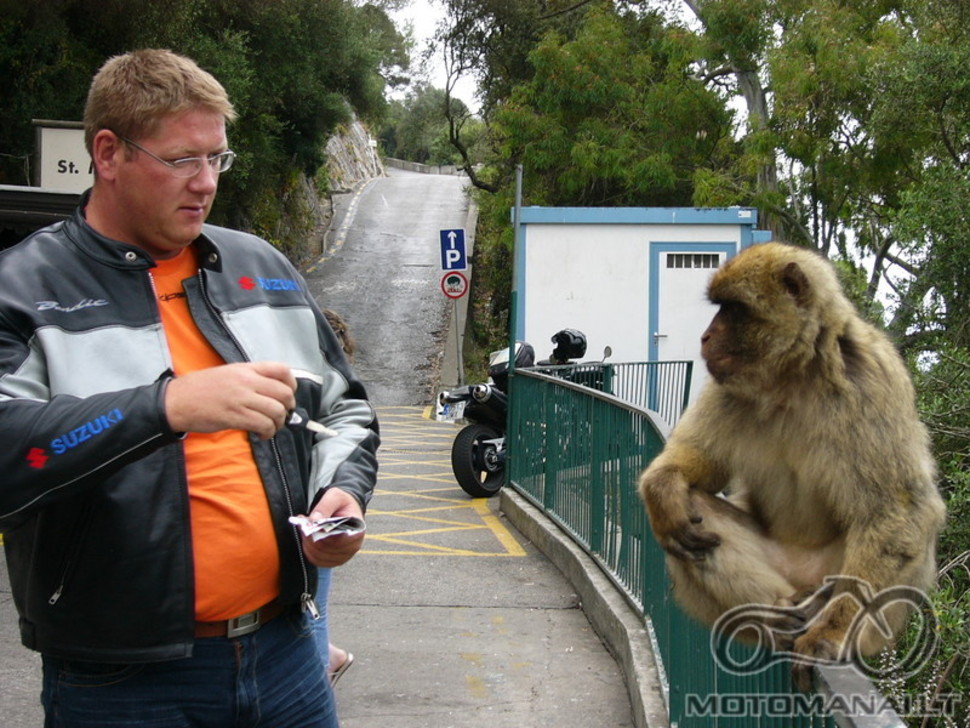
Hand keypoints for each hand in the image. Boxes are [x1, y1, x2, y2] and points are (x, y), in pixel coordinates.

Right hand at [164, 361, 295, 438]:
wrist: (176, 401)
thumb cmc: (199, 388)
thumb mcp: (228, 373)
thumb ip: (250, 378)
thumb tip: (272, 391)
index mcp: (246, 369)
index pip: (281, 370)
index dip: (292, 384)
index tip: (289, 394)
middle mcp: (246, 381)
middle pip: (284, 393)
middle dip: (288, 408)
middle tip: (281, 415)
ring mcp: (241, 399)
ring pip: (277, 411)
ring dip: (279, 423)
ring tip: (270, 428)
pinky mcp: (235, 417)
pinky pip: (264, 425)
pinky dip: (268, 433)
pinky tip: (261, 435)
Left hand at [302, 488, 365, 567]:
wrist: (345, 509)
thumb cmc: (342, 503)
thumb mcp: (335, 496)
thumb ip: (325, 506)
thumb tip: (314, 520)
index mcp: (357, 531)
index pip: (337, 540)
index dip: (321, 534)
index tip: (310, 523)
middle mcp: (352, 547)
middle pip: (326, 549)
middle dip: (311, 537)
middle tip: (304, 524)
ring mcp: (343, 555)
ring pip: (319, 556)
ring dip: (308, 543)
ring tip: (305, 529)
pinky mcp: (333, 559)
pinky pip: (316, 560)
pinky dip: (308, 550)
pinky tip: (307, 538)